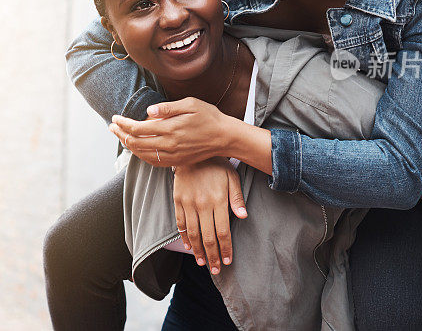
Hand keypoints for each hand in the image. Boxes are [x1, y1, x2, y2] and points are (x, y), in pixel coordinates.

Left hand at [108, 97, 231, 166]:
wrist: (225, 137)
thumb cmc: (209, 117)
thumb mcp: (190, 104)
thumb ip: (168, 108)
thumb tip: (148, 111)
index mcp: (170, 128)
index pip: (138, 129)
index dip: (123, 124)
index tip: (115, 118)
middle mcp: (169, 145)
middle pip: (136, 143)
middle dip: (121, 134)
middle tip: (112, 126)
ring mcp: (172, 156)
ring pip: (142, 154)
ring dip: (128, 146)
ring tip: (120, 136)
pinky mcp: (177, 162)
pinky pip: (153, 162)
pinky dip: (140, 156)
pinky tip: (136, 149)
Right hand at [173, 157, 247, 274]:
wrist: (192, 151)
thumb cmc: (216, 165)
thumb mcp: (232, 177)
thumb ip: (237, 197)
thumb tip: (243, 216)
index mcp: (218, 200)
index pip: (222, 231)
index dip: (225, 248)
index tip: (228, 261)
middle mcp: (202, 204)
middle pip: (207, 237)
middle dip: (213, 256)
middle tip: (216, 270)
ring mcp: (188, 203)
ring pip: (193, 233)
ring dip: (198, 251)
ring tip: (203, 263)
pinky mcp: (178, 200)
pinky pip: (181, 223)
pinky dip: (185, 237)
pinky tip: (190, 247)